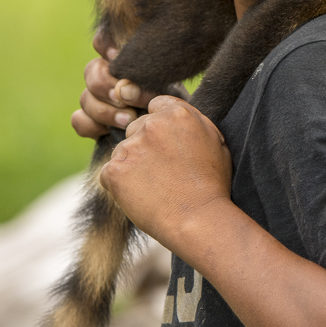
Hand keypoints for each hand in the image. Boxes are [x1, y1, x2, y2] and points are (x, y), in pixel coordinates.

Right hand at [70, 29, 185, 138]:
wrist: (173, 132)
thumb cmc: (172, 105)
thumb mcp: (168, 89)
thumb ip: (146, 84)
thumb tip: (124, 90)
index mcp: (124, 60)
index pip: (103, 41)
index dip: (104, 44)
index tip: (116, 55)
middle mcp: (107, 76)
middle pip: (91, 71)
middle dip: (108, 86)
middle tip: (128, 98)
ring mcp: (97, 99)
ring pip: (85, 98)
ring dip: (105, 110)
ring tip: (129, 120)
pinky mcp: (92, 122)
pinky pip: (79, 121)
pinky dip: (93, 126)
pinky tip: (111, 131)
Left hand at [98, 95, 232, 245]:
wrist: (199, 219)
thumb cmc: (213, 185)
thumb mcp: (215, 142)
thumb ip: (194, 121)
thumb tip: (178, 114)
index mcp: (177, 113)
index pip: (156, 106)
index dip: (162, 126)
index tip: (168, 144)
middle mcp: (151, 124)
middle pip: (136, 127)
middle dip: (145, 145)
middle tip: (163, 171)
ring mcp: (130, 147)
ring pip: (123, 151)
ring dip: (133, 165)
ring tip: (156, 188)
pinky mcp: (114, 170)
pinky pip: (110, 173)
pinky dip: (121, 185)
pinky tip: (142, 196)